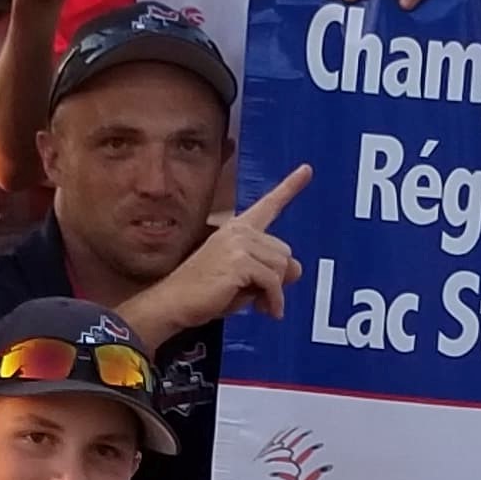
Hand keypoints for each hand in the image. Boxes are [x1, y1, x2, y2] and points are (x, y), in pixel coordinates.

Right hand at [143, 163, 309, 330]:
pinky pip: (273, 282)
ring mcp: (238, 243)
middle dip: (278, 279)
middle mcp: (238, 231)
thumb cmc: (204, 293)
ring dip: (275, 292)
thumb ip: (270, 269)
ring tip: (258, 304)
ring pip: (282, 267)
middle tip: (262, 297)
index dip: (290, 187)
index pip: (268, 205)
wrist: (174, 302)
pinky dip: (273, 300)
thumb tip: (297, 269)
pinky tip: (264, 309)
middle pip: (284, 252)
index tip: (306, 170)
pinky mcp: (238, 261)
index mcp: (237, 229)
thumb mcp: (244, 279)